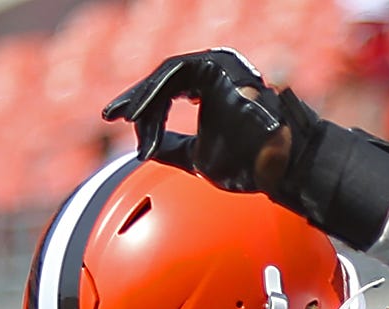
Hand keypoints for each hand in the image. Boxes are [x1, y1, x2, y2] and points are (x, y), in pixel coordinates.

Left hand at [103, 49, 288, 192]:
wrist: (278, 164)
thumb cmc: (247, 164)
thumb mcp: (197, 159)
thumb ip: (173, 148)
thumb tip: (144, 149)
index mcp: (211, 85)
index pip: (168, 92)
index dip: (144, 110)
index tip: (121, 123)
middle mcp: (214, 69)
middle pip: (162, 81)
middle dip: (134, 100)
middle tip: (110, 114)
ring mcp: (217, 63)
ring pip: (165, 77)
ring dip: (142, 99)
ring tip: (123, 118)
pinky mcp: (217, 65)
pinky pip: (175, 75)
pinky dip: (155, 96)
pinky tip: (139, 116)